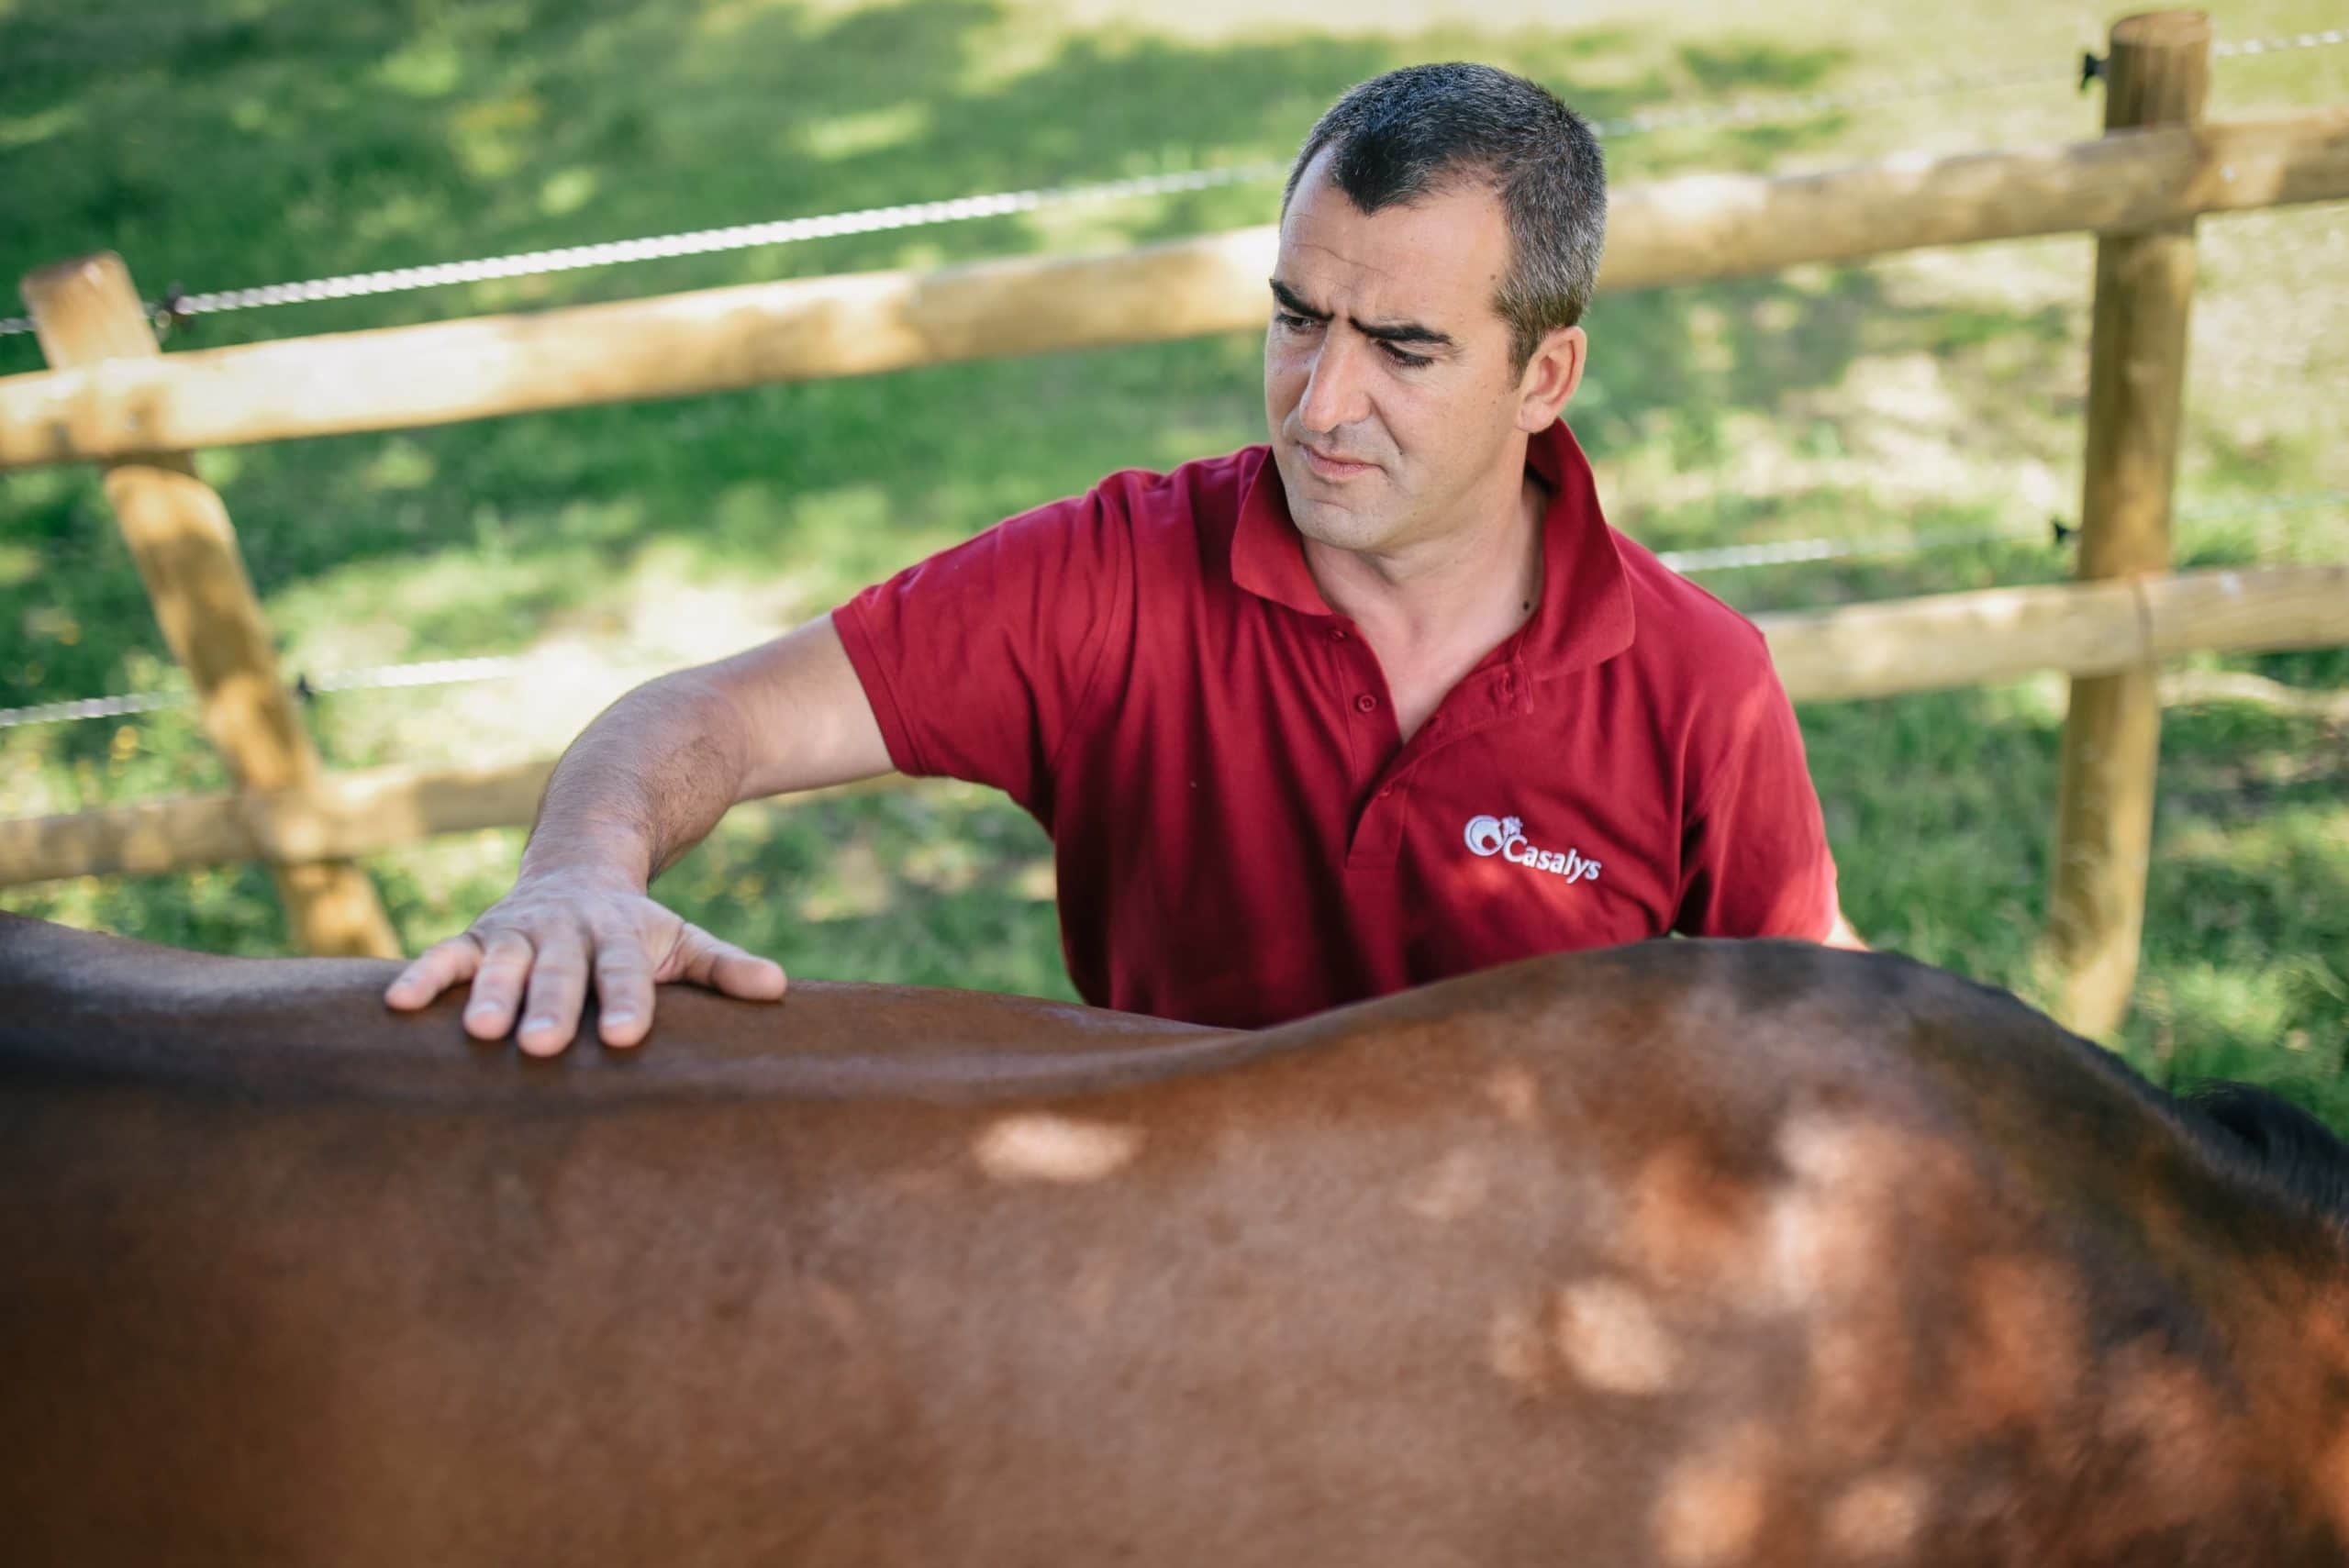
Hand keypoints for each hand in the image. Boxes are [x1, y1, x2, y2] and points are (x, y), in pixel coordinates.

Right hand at [381, 870, 786, 1054]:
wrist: (579, 864)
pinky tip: (397, 1005)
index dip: (626, 1003)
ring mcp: (519, 933)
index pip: (626, 974)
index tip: (623, 1038)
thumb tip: (778, 990)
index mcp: (620, 936)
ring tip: (478, 1031)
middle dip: (550, 1006)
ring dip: (490, 995)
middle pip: (561, 972)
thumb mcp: (681, 940)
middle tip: (541, 1044)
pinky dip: (423, 976)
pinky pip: (446, 956)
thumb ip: (723, 967)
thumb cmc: (634, 928)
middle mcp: (567, 932)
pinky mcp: (478, 937)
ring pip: (502, 964)